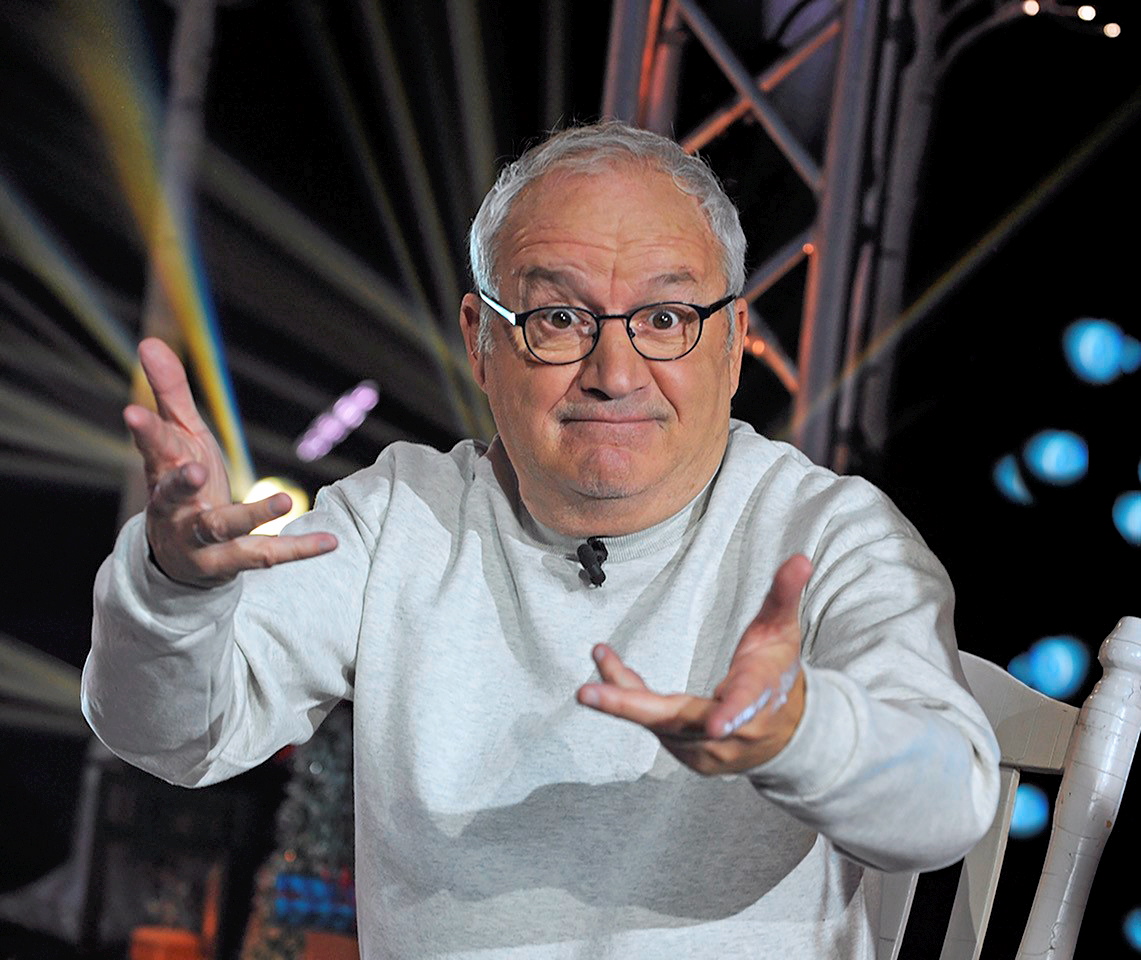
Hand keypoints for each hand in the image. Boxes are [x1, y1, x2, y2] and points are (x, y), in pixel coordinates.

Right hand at [124, 337, 336, 586]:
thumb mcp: (180, 438)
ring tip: (284, 500)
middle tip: (198, 468)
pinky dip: (298, 549)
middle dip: (184, 483)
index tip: (133, 412)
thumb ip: (170, 394)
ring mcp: (201, 540)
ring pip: (222, 529)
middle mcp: (175, 509)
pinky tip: (330, 542)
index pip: (153, 447)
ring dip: (252, 514)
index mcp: (163, 472)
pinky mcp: (230, 562)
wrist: (178, 557)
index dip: (145, 431)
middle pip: (175, 494)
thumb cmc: (182, 484)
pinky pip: (266, 556)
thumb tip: (149, 340)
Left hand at [576, 554, 811, 774]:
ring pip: (656, 720)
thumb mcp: (783, 632)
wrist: (785, 735)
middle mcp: (731, 732)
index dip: (733, 714)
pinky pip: (652, 724)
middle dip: (629, 707)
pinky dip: (628, 699)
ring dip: (621, 692)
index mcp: (759, 697)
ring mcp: (707, 749)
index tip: (716, 724)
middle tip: (587, 694)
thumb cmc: (778, 673)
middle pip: (677, 720)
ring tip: (600, 654)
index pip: (746, 704)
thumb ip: (784, 595)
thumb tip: (800, 558)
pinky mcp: (688, 753)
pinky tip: (610, 671)